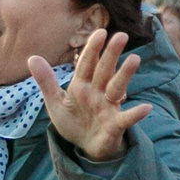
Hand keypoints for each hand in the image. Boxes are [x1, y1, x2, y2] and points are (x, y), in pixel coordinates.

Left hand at [32, 31, 153, 162]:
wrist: (85, 148)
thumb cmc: (74, 122)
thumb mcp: (55, 102)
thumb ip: (46, 81)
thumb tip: (32, 57)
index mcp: (82, 86)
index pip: (87, 64)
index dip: (93, 49)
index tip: (100, 32)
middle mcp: (98, 93)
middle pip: (104, 71)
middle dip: (111, 54)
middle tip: (122, 35)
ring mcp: (108, 108)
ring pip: (117, 88)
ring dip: (125, 74)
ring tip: (135, 59)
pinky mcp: (115, 125)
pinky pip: (126, 118)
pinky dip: (135, 114)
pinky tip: (147, 108)